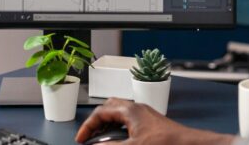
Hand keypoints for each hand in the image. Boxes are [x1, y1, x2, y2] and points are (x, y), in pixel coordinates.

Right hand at [75, 98, 234, 144]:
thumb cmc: (167, 143)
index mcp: (130, 110)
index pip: (100, 112)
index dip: (88, 126)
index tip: (81, 139)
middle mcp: (137, 108)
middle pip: (109, 107)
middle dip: (97, 120)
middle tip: (89, 135)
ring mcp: (145, 114)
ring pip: (119, 112)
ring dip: (108, 123)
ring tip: (101, 138)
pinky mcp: (151, 122)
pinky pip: (129, 119)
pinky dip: (118, 127)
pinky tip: (120, 139)